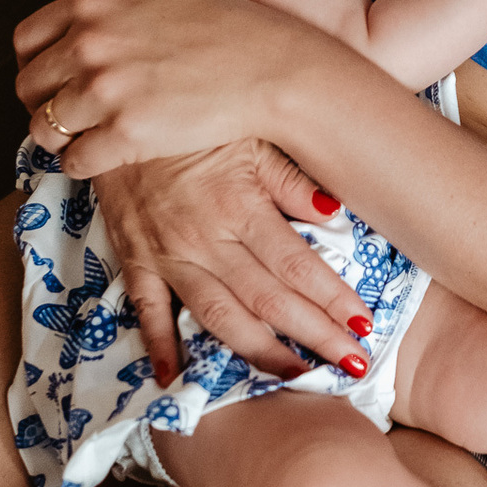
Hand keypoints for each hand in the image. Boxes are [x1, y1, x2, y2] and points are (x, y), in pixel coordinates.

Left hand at [16, 0, 303, 176]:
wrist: (266, 64)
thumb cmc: (217, 17)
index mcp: (90, 3)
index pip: (26, 40)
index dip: (35, 62)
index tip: (54, 76)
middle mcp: (89, 44)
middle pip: (28, 86)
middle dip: (42, 102)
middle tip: (69, 110)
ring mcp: (106, 91)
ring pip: (44, 128)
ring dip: (58, 137)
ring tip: (81, 136)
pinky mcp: (126, 133)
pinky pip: (74, 160)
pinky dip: (80, 163)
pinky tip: (101, 154)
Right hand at [93, 140, 371, 382]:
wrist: (121, 109)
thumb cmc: (199, 119)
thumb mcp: (252, 135)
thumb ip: (291, 179)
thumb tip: (336, 213)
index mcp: (240, 206)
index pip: (297, 266)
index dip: (334, 300)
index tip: (365, 326)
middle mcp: (206, 238)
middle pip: (268, 301)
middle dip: (314, 336)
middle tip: (353, 364)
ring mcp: (167, 254)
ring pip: (218, 316)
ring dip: (259, 353)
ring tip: (297, 376)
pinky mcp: (135, 258)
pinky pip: (147, 310)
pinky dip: (160, 346)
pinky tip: (174, 378)